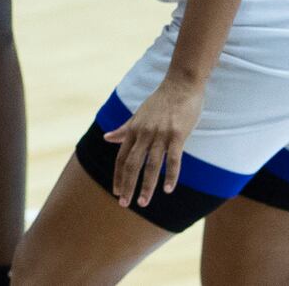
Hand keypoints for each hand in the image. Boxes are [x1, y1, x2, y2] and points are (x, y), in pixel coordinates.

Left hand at [104, 76, 204, 208]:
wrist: (181, 83)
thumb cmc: (161, 100)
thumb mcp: (139, 114)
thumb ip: (124, 129)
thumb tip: (107, 138)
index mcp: (134, 130)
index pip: (121, 157)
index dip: (118, 176)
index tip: (116, 192)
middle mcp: (144, 133)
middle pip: (132, 164)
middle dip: (127, 185)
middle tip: (124, 204)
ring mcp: (160, 134)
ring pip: (151, 165)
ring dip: (146, 186)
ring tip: (143, 203)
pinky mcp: (177, 134)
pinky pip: (173, 159)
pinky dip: (171, 175)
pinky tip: (168, 189)